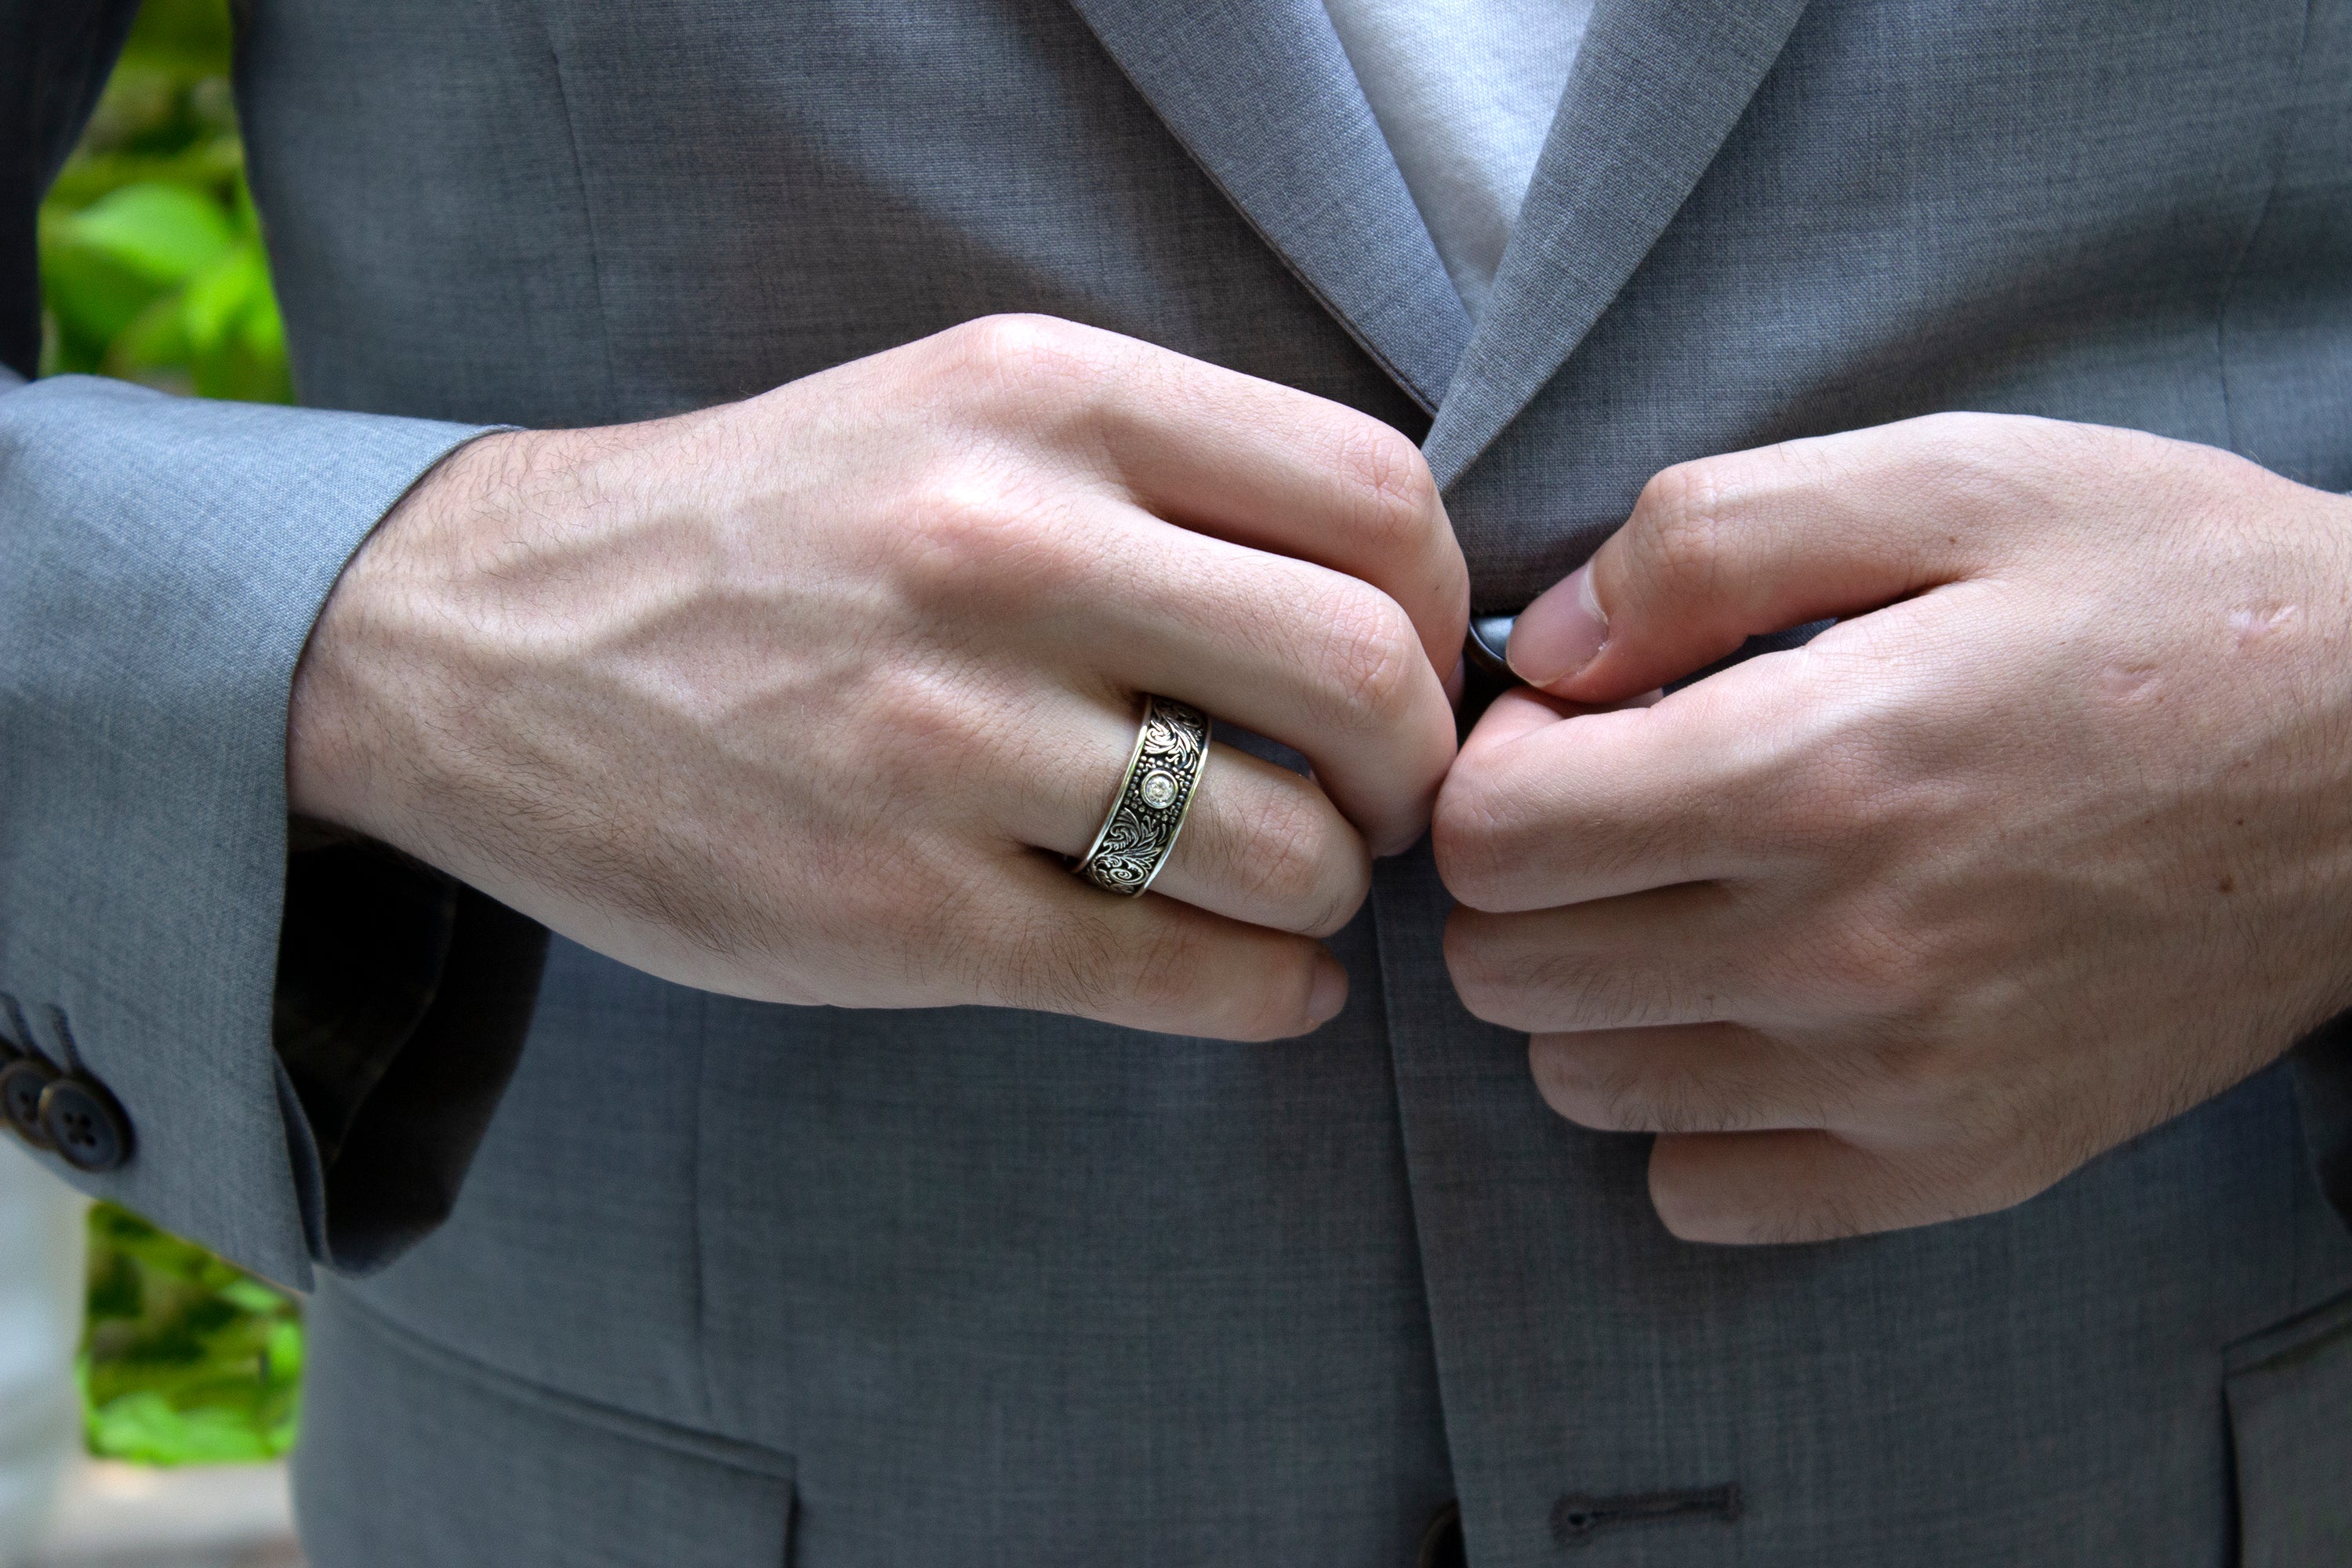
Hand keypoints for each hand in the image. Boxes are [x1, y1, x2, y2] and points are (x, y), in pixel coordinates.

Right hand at [288, 316, 1464, 1038]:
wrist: (479, 641)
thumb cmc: (769, 532)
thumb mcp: (957, 413)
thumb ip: (1163, 474)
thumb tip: (1395, 604)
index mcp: (1038, 398)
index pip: (1373, 498)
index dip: (1443, 608)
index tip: (1416, 667)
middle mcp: (998, 549)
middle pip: (1365, 673)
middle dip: (1415, 769)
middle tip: (1377, 801)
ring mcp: (940, 739)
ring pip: (1285, 849)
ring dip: (1333, 892)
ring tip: (1289, 887)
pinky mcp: (891, 911)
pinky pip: (1179, 975)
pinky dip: (1270, 997)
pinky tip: (1261, 982)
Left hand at [1435, 413, 2351, 1241]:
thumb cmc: (2169, 594)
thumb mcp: (1945, 480)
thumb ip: (1707, 541)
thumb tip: (1542, 649)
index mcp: (1816, 769)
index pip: (1489, 839)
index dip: (1494, 769)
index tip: (1574, 731)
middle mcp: (1843, 954)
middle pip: (1506, 972)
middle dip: (1524, 880)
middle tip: (1620, 812)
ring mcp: (1901, 1084)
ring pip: (1582, 1084)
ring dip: (1595, 992)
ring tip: (1696, 904)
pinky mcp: (1960, 1165)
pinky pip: (1702, 1192)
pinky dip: (1691, 1111)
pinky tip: (1759, 1016)